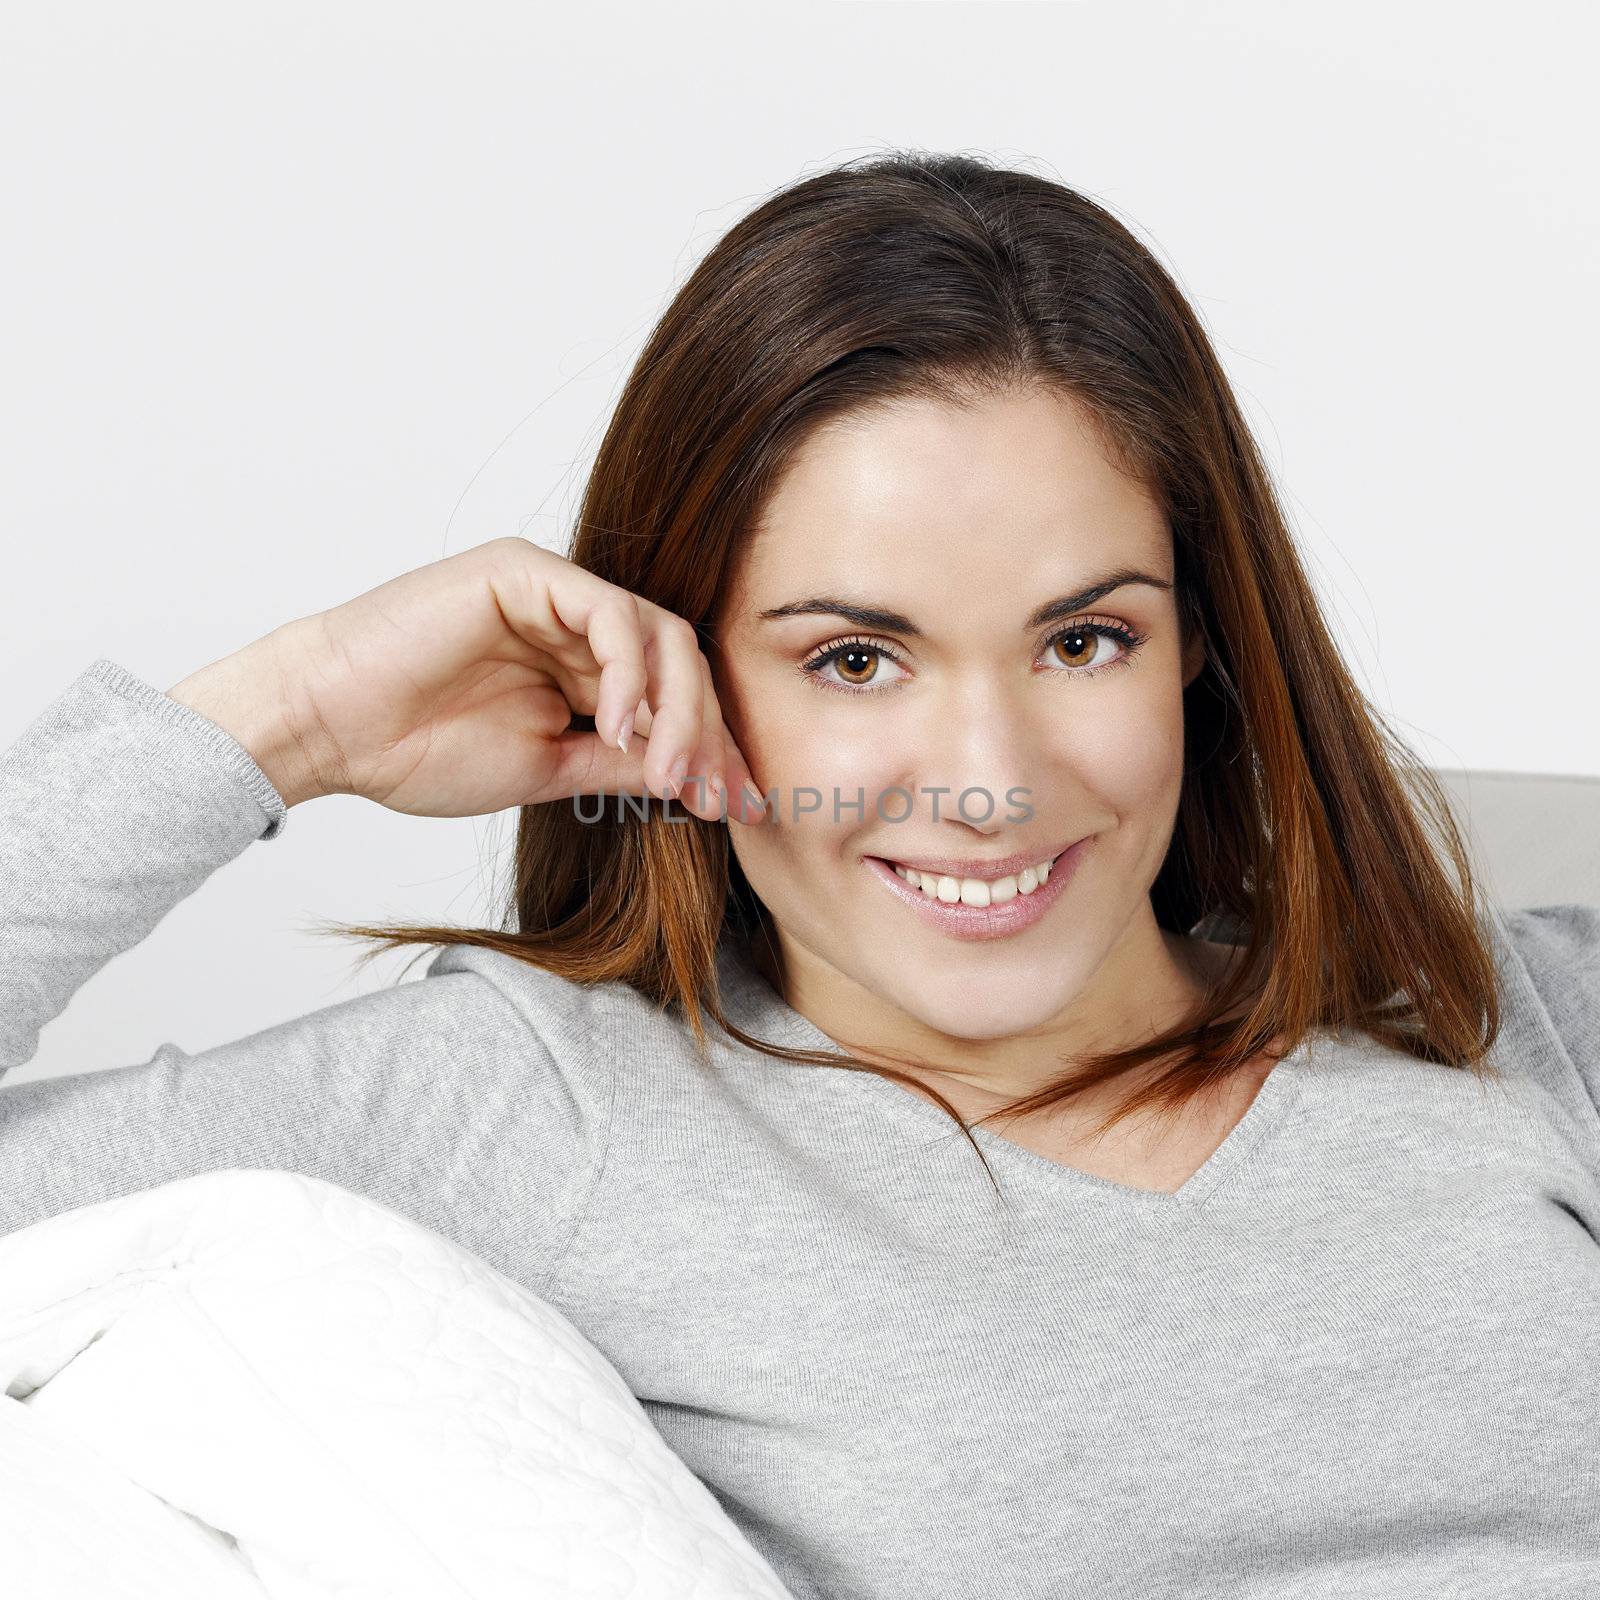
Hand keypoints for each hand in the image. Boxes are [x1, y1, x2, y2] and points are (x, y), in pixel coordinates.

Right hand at [169, 537, 766, 824]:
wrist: (329, 729)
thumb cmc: (419, 750)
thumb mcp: (548, 768)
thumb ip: (622, 761)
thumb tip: (698, 777)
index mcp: (583, 667)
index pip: (675, 698)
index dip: (712, 750)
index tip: (738, 807)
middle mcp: (575, 623)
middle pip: (682, 664)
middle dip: (709, 734)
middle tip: (718, 796)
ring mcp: (553, 592)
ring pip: (659, 635)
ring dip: (677, 710)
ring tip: (667, 775)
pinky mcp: (527, 573)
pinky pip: (609, 613)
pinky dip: (630, 673)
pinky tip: (621, 728)